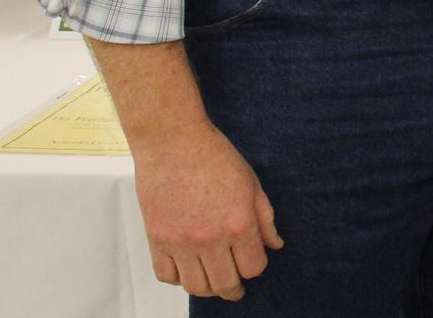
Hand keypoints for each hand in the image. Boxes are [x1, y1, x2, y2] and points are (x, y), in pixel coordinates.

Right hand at [132, 118, 283, 299]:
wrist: (173, 142)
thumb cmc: (215, 156)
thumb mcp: (252, 184)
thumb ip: (265, 219)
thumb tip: (275, 244)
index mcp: (239, 224)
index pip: (253, 267)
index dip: (256, 267)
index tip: (253, 262)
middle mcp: (210, 239)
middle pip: (225, 284)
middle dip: (233, 289)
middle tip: (235, 288)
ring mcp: (181, 242)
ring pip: (195, 287)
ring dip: (207, 289)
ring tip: (212, 281)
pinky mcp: (157, 240)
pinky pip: (167, 275)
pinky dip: (178, 278)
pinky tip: (187, 269)